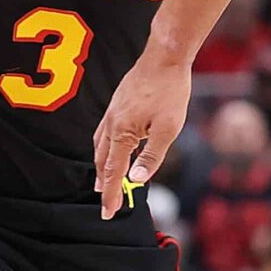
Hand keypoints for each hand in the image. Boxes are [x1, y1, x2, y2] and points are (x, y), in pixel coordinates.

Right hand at [93, 53, 190, 219]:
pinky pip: (104, 133)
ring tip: (102, 181)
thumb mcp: (168, 128)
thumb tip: (137, 180)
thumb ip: (151, 156)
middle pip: (102, 161)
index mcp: (122, 133)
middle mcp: (112, 123)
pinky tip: (111, 148)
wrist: (165, 57)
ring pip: (100, 146)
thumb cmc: (170, 92)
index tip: (108, 213)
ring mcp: (112, 112)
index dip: (111, 194)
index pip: (114, 172)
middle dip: (103, 184)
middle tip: (106, 203)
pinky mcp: (117, 104)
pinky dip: (104, 148)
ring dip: (101, 167)